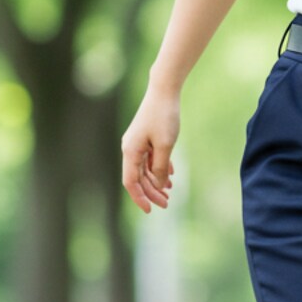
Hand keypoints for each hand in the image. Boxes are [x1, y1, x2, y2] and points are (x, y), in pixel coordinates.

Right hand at [121, 88, 179, 213]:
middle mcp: (130, 148)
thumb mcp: (165, 145)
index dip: (139, 198)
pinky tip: (171, 175)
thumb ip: (160, 167)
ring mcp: (138, 143)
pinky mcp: (146, 137)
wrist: (164, 90)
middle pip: (138, 178)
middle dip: (151, 192)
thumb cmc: (164, 116)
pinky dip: (159, 168)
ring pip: (145, 169)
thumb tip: (158, 184)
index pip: (130, 182)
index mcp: (130, 152)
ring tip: (170, 192)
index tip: (150, 211)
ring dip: (156, 181)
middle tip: (167, 204)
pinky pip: (150, 158)